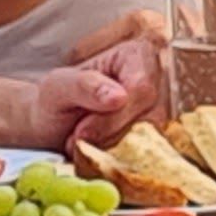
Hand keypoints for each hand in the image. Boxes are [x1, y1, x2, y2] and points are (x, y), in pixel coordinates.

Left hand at [27, 22, 166, 150]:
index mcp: (137, 55)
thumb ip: (85, 86)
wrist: (53, 128)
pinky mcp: (158, 138)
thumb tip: (120, 97)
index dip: (115, 116)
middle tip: (79, 140)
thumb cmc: (56, 100)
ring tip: (85, 145)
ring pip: (151, 141)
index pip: (142, 88)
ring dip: (114, 150)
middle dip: (111, 136)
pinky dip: (120, 161)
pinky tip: (99, 155)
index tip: (83, 131)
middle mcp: (158, 80)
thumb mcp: (58, 87)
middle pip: (151, 118)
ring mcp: (161, 111)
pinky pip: (148, 156)